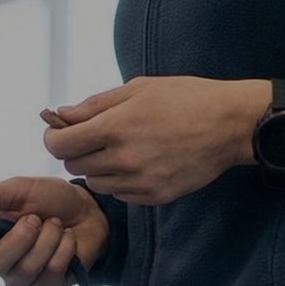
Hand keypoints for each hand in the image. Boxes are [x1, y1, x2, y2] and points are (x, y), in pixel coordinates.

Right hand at [0, 177, 109, 285]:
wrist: (88, 211)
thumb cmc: (50, 200)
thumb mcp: (21, 188)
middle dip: (19, 238)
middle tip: (36, 219)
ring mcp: (21, 280)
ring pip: (25, 269)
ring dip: (47, 239)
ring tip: (56, 225)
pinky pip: (51, 272)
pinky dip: (64, 248)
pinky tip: (67, 239)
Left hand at [46, 77, 270, 204]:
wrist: (231, 125)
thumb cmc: (186, 99)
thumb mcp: (139, 88)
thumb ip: (95, 104)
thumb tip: (61, 115)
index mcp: (116, 127)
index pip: (60, 145)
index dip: (53, 138)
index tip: (57, 132)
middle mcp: (124, 158)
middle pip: (73, 165)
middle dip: (76, 151)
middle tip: (93, 138)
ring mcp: (139, 182)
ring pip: (95, 182)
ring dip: (98, 168)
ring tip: (121, 149)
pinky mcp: (153, 196)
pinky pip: (119, 194)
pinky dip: (120, 181)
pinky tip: (139, 163)